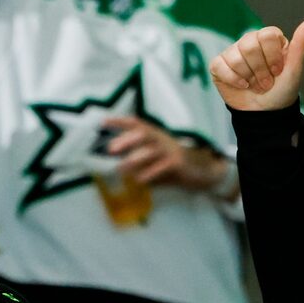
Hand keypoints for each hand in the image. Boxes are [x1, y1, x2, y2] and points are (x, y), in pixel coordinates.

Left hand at [104, 119, 231, 193]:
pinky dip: (150, 173)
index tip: (103, 122)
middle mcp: (161, 139)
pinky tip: (139, 180)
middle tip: (110, 149)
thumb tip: (117, 167)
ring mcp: (171, 150)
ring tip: (121, 168)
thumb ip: (137, 161)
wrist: (200, 170)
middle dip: (127, 140)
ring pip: (152, 150)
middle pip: (143, 134)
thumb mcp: (153, 160)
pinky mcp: (178, 163)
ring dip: (135, 158)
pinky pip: (162, 166)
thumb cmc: (171, 164)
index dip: (120, 122)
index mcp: (154, 135)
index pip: (136, 124)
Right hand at [210, 20, 303, 112]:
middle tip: (266, 82)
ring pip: (235, 58)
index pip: (266, 35)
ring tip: (255, 85)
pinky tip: (242, 86)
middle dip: (260, 70)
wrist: (266, 113)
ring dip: (248, 77)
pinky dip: (232, 79)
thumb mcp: (295, 69)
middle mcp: (249, 41)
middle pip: (249, 45)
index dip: (272, 56)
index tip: (278, 71)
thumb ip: (301, 44)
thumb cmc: (282, 90)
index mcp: (269, 39)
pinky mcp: (219, 65)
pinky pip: (219, 66)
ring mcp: (233, 53)